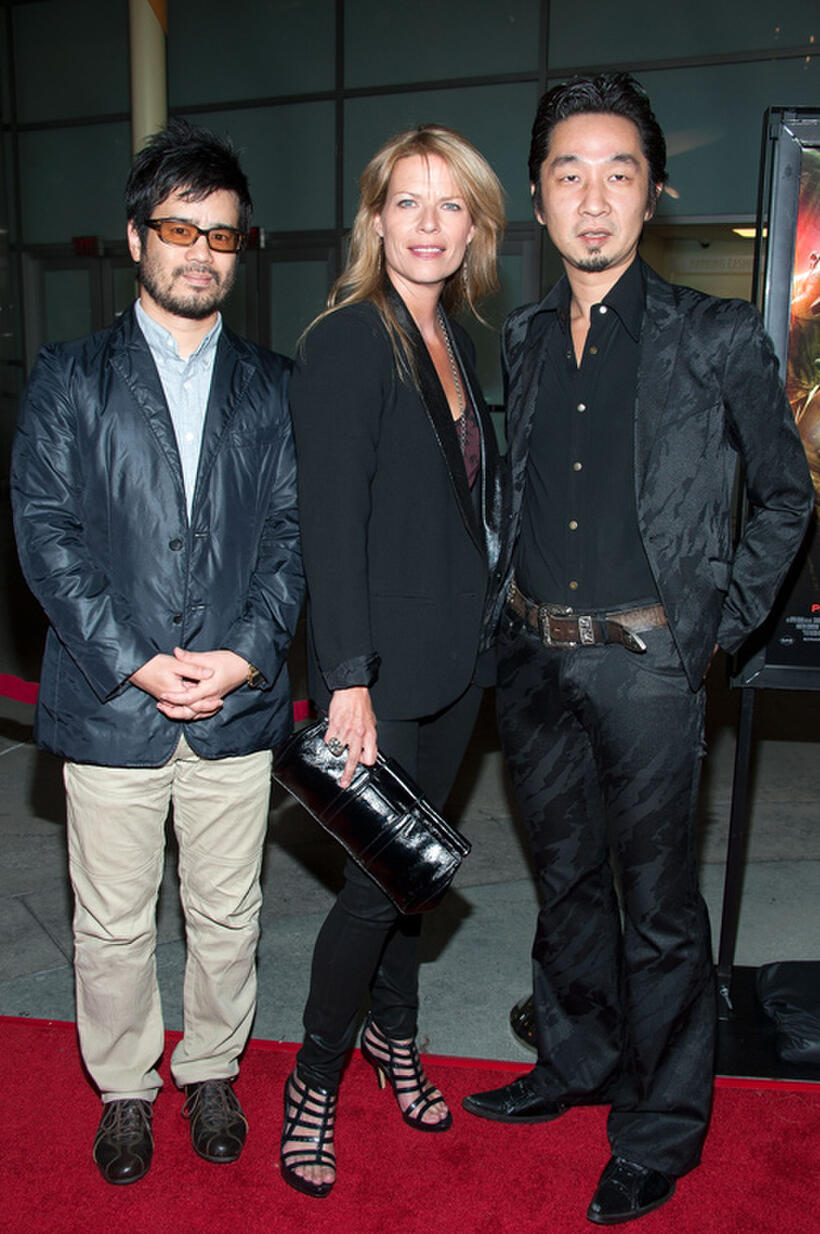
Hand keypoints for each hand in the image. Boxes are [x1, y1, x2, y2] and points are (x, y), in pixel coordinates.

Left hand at [130, 648, 247, 720]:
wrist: (244, 666)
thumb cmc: (228, 661)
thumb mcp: (208, 657)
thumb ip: (190, 657)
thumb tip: (176, 652)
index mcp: (208, 689)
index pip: (188, 698)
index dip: (174, 698)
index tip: (162, 695)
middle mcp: (211, 698)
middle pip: (190, 712)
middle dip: (174, 710)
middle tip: (160, 705)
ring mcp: (213, 700)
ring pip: (196, 714)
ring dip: (181, 713)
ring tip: (167, 708)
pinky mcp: (214, 700)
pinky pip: (202, 712)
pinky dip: (192, 713)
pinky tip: (182, 709)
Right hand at [327, 687, 377, 787]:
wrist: (352, 691)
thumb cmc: (361, 706)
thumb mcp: (371, 722)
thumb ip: (368, 738)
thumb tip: (365, 751)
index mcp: (370, 734)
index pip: (370, 757)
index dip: (365, 761)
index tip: (361, 762)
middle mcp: (358, 734)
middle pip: (353, 760)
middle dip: (348, 773)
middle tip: (344, 782)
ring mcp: (345, 731)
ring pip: (338, 750)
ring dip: (337, 747)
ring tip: (340, 738)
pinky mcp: (334, 726)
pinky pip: (329, 741)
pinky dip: (330, 739)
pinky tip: (334, 731)